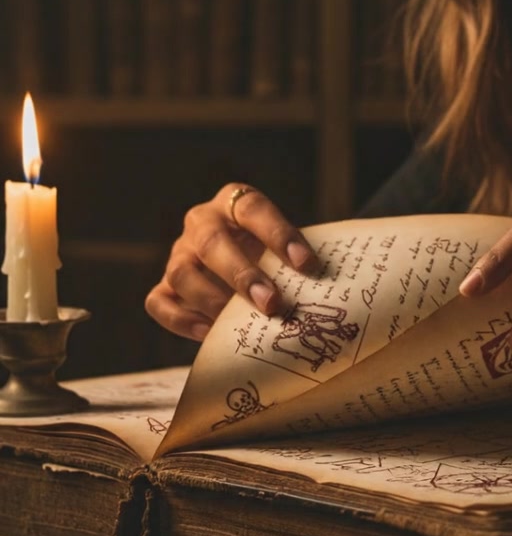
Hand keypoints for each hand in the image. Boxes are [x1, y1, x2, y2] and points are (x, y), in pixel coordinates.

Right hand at [145, 183, 318, 341]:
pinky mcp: (165, 285)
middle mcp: (202, 222)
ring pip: (181, 272)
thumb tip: (328, 288)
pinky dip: (181, 320)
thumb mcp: (284, 245)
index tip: (307, 264)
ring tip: (237, 322)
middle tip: (271, 303)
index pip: (254, 208)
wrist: (244, 260)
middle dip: (242, 275)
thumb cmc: (272, 253)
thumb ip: (298, 259)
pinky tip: (209, 333)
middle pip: (212, 242)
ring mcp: (179, 253)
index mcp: (235, 201)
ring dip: (211, 300)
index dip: (280, 234)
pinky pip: (159, 301)